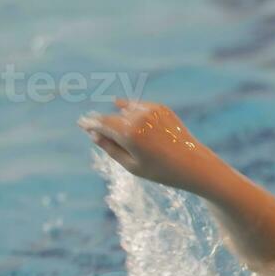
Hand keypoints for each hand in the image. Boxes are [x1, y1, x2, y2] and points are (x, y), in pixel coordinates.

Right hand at [79, 99, 203, 188]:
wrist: (193, 164)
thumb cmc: (161, 170)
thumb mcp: (131, 165)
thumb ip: (110, 148)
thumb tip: (93, 134)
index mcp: (128, 133)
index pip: (101, 124)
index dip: (89, 123)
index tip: (81, 123)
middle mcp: (138, 117)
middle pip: (112, 117)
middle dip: (101, 122)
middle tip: (90, 125)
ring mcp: (150, 110)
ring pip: (125, 110)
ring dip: (117, 116)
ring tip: (110, 125)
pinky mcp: (161, 108)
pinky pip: (139, 106)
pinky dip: (130, 108)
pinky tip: (119, 105)